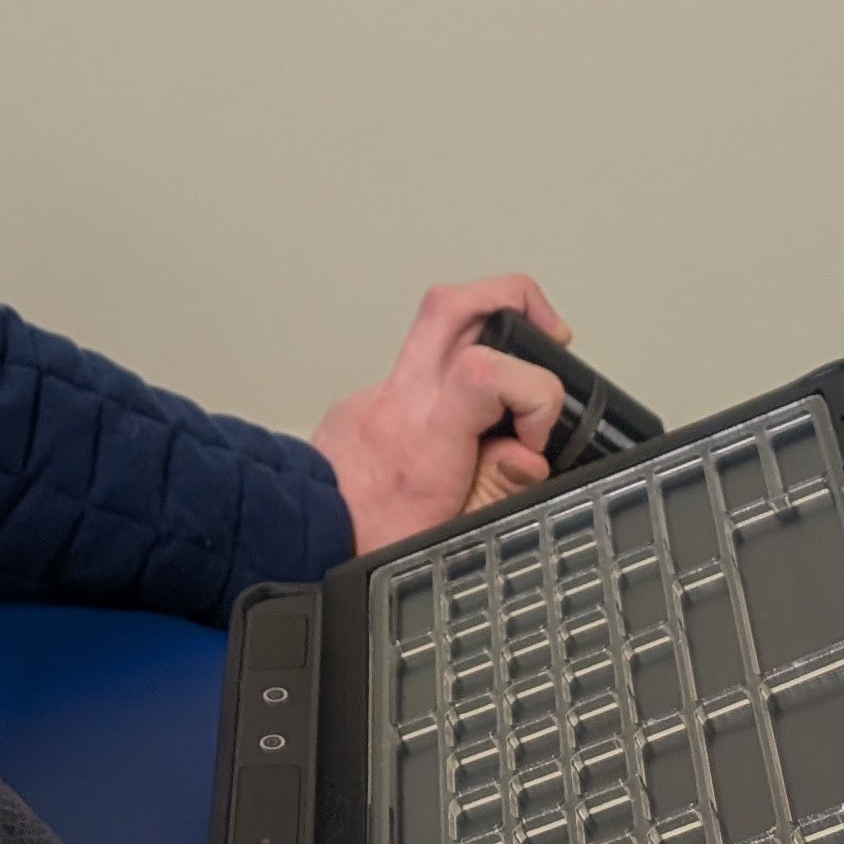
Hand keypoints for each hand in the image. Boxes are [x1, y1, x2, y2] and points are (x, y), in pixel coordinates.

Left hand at [310, 277, 571, 553]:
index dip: (533, 391)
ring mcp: (377, 390)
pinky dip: (449, 377)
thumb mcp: (450, 538)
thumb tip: (530, 454)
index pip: (486, 371)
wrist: (295, 532)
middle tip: (548, 334)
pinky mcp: (364, 396)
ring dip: (484, 337)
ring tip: (511, 385)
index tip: (535, 435)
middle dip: (514, 300)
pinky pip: (417, 365)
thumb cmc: (362, 543)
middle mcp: (400, 400)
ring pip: (434, 325)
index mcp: (427, 441)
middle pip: (453, 304)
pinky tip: (460, 423)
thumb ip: (499, 490)